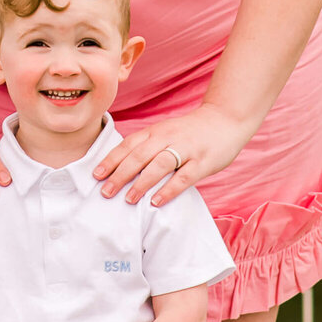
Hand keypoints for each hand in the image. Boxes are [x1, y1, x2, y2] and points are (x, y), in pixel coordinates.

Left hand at [93, 103, 256, 206]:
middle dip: (120, 175)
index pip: (128, 145)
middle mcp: (167, 138)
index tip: (96, 176)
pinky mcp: (202, 162)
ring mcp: (186, 149)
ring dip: (141, 183)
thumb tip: (119, 169)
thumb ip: (146, 147)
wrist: (226, 120)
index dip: (111, 160)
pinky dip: (168, 190)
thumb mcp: (164, 133)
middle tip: (105, 192)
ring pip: (159, 165)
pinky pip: (183, 177)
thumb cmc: (189, 133)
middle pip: (139, 156)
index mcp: (155, 131)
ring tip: (128, 199)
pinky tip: (156, 202)